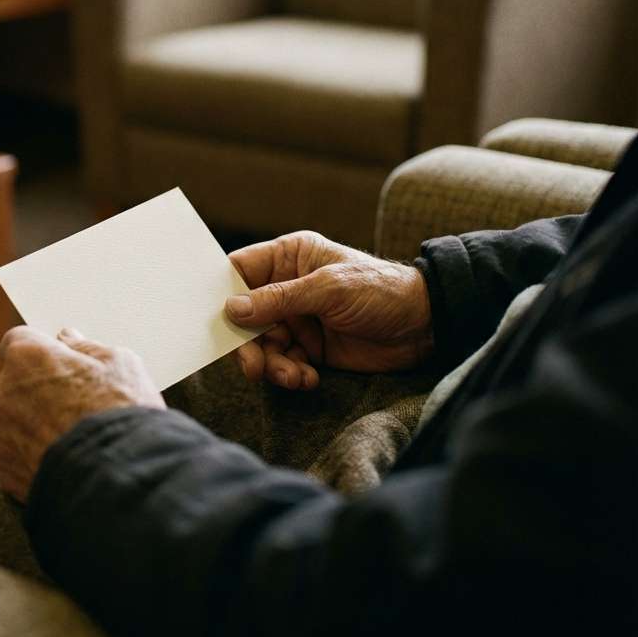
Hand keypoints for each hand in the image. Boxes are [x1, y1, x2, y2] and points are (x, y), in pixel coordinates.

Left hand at [0, 326, 163, 502]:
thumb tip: (68, 340)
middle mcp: (3, 392)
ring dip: (34, 424)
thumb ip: (86, 348)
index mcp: (27, 357)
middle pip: (14, 382)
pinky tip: (65, 460)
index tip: (61, 362)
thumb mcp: (119, 364)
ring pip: (14, 420)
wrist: (117, 479)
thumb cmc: (120, 412)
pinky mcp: (4, 471)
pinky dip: (33, 456)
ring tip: (73, 438)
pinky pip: (15, 455)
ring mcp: (0, 434)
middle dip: (37, 388)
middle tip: (75, 403)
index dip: (41, 351)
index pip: (19, 340)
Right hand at [226, 230, 432, 388]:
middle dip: (247, 344)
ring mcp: (298, 319)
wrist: (424, 326)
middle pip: (244, 316)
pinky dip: (291, 376)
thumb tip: (232, 308)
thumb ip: (279, 299)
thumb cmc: (380, 290)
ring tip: (294, 376)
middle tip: (254, 367)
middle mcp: (287, 287)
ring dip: (272, 366)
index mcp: (289, 257)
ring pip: (262, 345)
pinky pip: (284, 364)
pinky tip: (309, 379)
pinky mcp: (311, 348)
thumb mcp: (328, 289)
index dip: (220, 293)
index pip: (239, 270)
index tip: (212, 320)